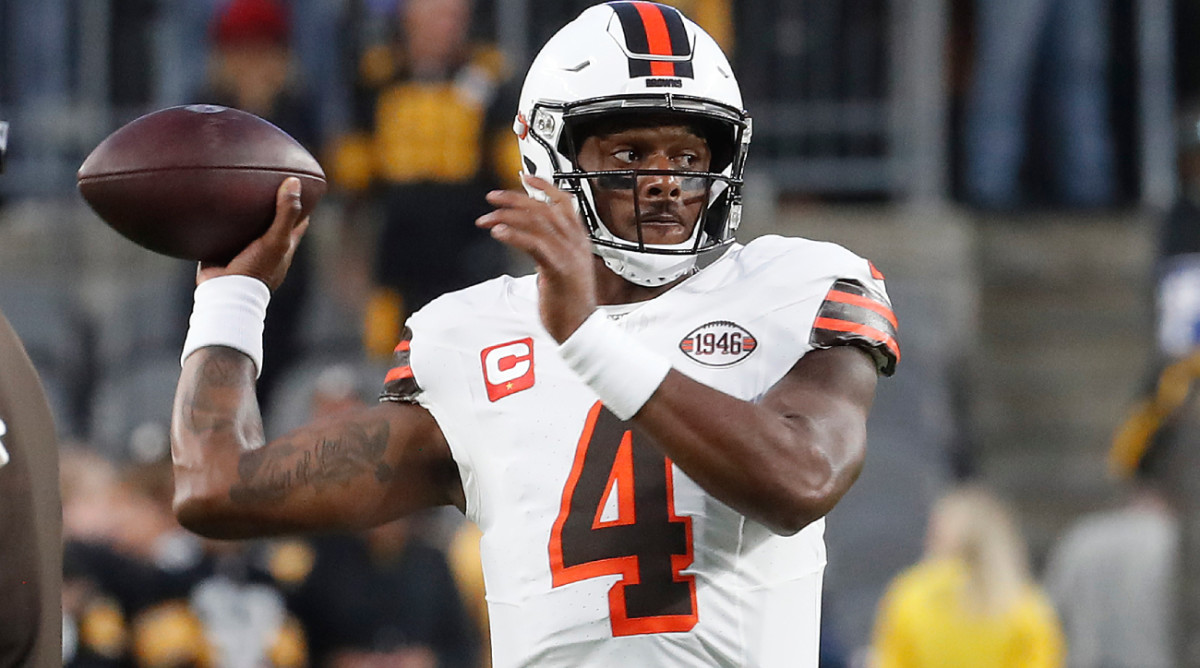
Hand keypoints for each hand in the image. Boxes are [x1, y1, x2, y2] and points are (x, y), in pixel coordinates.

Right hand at [197, 177, 309, 290]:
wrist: (224, 292)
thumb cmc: (256, 269)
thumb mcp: (276, 240)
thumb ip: (286, 213)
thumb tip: (294, 182)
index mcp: (283, 246)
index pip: (298, 222)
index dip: (301, 205)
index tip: (298, 185)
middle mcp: (265, 248)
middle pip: (271, 222)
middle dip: (270, 205)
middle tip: (264, 181)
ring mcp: (243, 250)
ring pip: (246, 227)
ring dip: (243, 213)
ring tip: (235, 188)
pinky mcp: (221, 252)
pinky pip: (221, 232)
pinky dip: (219, 221)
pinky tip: (210, 205)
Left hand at [476, 174, 595, 341]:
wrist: (580, 328)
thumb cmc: (569, 303)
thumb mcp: (561, 267)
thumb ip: (548, 250)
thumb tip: (528, 239)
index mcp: (578, 240)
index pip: (563, 202)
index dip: (544, 187)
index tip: (525, 177)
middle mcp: (575, 243)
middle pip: (544, 208)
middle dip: (515, 199)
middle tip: (492, 197)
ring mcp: (568, 254)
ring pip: (537, 223)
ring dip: (508, 216)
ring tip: (487, 218)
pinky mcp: (558, 269)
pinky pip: (534, 244)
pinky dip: (514, 235)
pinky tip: (498, 233)